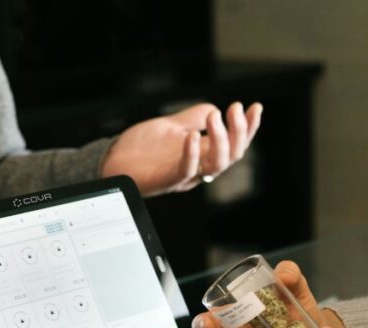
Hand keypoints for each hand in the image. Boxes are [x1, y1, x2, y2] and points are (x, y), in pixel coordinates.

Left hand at [101, 102, 262, 195]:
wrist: (113, 162)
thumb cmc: (141, 149)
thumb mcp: (171, 127)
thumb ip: (192, 118)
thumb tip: (214, 107)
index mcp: (203, 155)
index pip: (234, 144)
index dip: (248, 128)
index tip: (255, 108)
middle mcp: (199, 167)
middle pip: (232, 155)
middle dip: (239, 131)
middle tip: (234, 109)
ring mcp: (185, 176)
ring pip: (216, 165)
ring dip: (221, 140)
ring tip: (215, 117)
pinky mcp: (167, 180)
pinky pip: (186, 170)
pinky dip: (192, 153)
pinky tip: (193, 135)